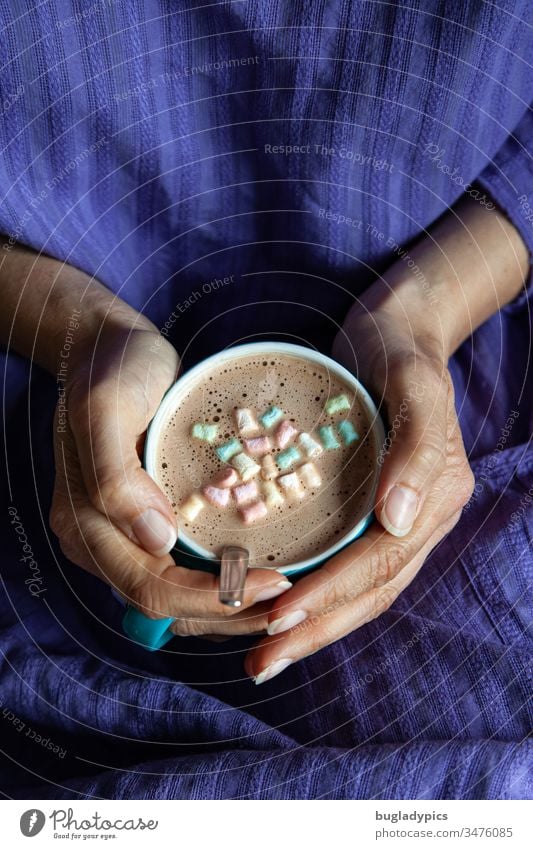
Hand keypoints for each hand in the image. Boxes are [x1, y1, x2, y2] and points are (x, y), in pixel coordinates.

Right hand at [50, 314, 291, 637]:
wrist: (110, 345)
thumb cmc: (111, 369)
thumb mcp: (106, 408)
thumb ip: (116, 478)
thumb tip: (156, 540)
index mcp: (85, 524)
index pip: (150, 589)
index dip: (212, 598)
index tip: (272, 582)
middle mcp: (101, 540)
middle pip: (166, 605)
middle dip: (228, 612)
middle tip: (290, 599)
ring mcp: (123, 533)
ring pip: (176, 597)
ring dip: (227, 606)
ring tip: (282, 596)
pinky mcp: (146, 520)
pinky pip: (181, 569)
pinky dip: (219, 581)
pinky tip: (257, 571)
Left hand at [245, 278, 474, 683]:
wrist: (400, 329)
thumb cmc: (401, 350)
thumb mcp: (414, 382)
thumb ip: (418, 449)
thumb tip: (398, 521)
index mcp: (436, 497)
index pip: (378, 563)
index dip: (329, 595)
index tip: (277, 619)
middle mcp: (420, 518)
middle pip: (368, 592)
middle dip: (315, 630)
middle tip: (259, 663)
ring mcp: (399, 518)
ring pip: (358, 590)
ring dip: (312, 626)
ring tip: (261, 655)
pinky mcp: (372, 510)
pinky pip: (346, 564)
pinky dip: (314, 593)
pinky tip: (276, 608)